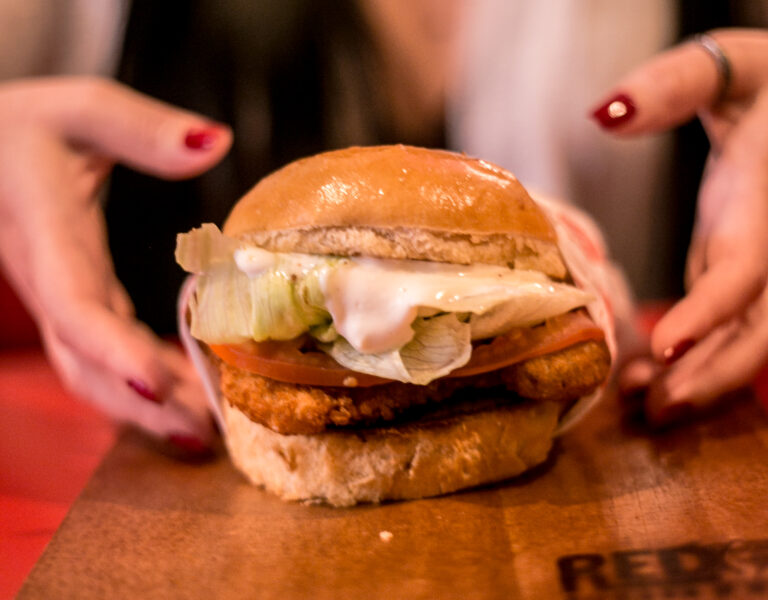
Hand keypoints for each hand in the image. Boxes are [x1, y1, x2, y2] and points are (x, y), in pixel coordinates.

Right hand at [0, 77, 231, 447]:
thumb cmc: (28, 125)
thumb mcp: (82, 109)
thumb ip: (142, 128)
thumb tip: (215, 142)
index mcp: (47, 238)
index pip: (75, 306)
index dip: (112, 350)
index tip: (156, 384)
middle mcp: (51, 282)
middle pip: (86, 363)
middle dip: (140, 405)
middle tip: (206, 432)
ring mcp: (63, 297)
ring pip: (94, 370)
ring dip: (147, 405)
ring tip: (210, 429)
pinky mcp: (79, 298)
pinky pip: (108, 353)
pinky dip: (148, 379)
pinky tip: (192, 392)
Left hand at [590, 29, 767, 424]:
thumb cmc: (762, 83)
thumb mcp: (730, 67)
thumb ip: (674, 85)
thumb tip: (605, 111)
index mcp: (766, 205)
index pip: (745, 270)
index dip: (711, 314)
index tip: (664, 349)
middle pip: (759, 330)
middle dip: (711, 374)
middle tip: (652, 409)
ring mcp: (761, 265)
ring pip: (746, 339)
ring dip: (699, 378)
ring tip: (643, 408)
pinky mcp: (739, 269)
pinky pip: (725, 325)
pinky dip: (692, 355)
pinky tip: (647, 377)